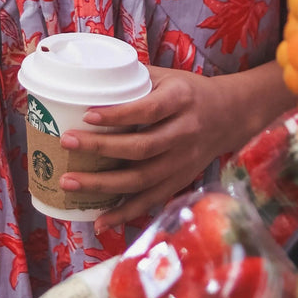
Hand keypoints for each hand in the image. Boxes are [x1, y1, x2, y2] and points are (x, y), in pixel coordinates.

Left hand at [59, 62, 292, 230]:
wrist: (229, 115)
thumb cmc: (188, 92)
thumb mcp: (167, 76)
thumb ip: (133, 78)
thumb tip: (87, 77)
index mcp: (181, 100)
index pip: (149, 110)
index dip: (119, 115)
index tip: (88, 115)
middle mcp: (185, 133)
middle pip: (142, 147)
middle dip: (100, 148)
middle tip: (67, 143)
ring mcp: (183, 162)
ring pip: (142, 179)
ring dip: (103, 184)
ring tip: (69, 181)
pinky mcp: (180, 181)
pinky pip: (150, 200)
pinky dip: (124, 213)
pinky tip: (99, 220)